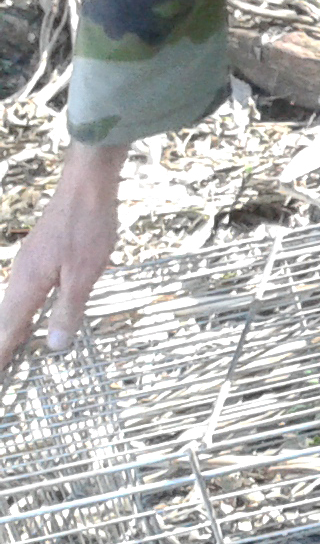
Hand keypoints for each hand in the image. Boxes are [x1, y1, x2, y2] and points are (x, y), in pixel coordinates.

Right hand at [0, 141, 129, 371]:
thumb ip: (68, 310)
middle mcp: (19, 276)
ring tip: (9, 353)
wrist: (86, 186)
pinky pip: (22, 293)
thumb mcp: (85, 275)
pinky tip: (28, 317)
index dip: (0, 356)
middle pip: (4, 321)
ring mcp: (27, 265)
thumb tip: (52, 346)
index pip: (7, 331)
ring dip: (9, 332)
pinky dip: (20, 313)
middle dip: (1, 347)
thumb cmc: (88, 229)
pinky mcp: (37, 257)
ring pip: (12, 306)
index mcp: (27, 285)